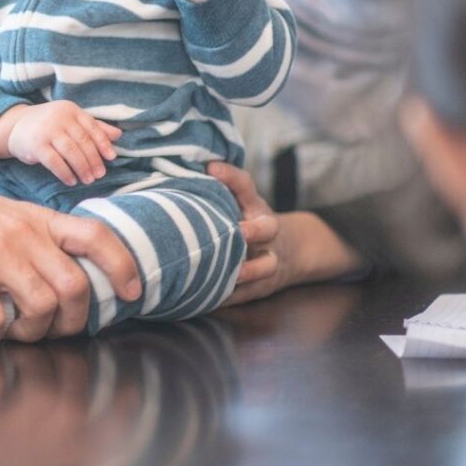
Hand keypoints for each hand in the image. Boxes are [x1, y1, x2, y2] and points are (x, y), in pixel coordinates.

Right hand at [0, 101, 121, 185]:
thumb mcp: (70, 121)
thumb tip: (118, 135)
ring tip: (88, 180)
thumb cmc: (49, 125)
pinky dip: (65, 173)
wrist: (16, 126)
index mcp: (70, 110)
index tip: (111, 158)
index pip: (91, 127)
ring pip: (71, 152)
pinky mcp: (36, 145)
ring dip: (82, 168)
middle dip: (93, 160)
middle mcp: (59, 117)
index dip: (103, 143)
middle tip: (99, 175)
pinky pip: (55, 162)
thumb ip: (93, 127)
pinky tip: (71, 180)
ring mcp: (47, 130)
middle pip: (83, 141)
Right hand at [0, 167, 141, 343]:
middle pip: (75, 287)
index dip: (121, 265)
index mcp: (34, 217)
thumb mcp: (0, 211)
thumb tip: (60, 266)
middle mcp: (22, 232)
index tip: (131, 291)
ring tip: (12, 330)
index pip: (96, 235)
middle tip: (53, 329)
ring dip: (31, 332)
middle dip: (72, 320)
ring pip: (41, 308)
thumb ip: (31, 233)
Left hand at [208, 161, 365, 303]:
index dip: (231, 176)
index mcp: (254, 206)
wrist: (289, 252)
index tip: (211, 167)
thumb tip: (176, 168)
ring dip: (249, 270)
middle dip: (254, 230)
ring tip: (232, 273)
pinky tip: (208, 298)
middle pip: (268, 227)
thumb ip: (216, 189)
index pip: (246, 185)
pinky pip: (248, 294)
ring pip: (266, 266)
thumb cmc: (248, 220)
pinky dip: (231, 297)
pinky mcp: (261, 286)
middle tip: (239, 231)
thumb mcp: (240, 201)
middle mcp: (265, 232)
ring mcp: (268, 259)